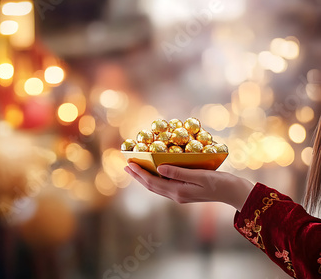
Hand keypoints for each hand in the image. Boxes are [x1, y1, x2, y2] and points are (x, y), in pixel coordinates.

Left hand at [124, 163, 253, 210]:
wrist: (235, 193)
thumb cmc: (220, 183)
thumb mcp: (199, 175)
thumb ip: (178, 172)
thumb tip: (159, 168)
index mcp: (178, 191)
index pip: (153, 182)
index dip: (139, 173)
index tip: (129, 165)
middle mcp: (177, 195)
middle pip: (152, 186)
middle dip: (138, 176)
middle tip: (126, 166)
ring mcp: (181, 195)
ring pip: (157, 187)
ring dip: (145, 178)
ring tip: (135, 169)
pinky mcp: (186, 193)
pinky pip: (165, 186)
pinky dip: (156, 179)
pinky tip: (154, 173)